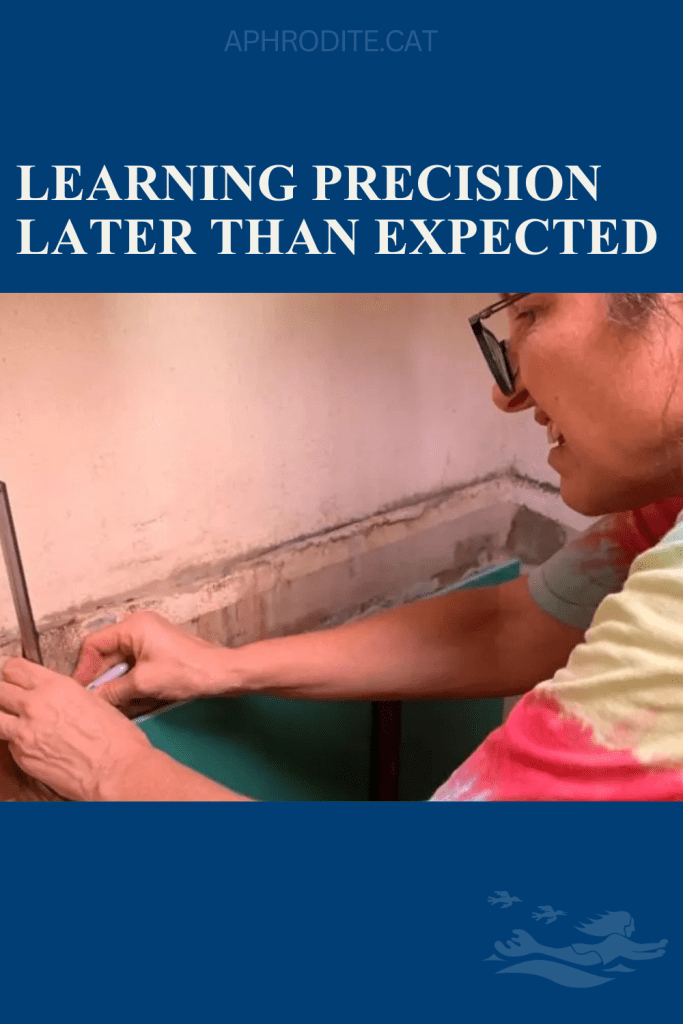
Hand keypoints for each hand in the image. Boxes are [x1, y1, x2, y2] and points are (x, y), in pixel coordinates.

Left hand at [0, 657, 154, 800]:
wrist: (115, 769)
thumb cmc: (115, 738)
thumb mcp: (93, 700)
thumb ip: (65, 695)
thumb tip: (54, 697)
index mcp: (55, 686)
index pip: (15, 668)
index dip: (12, 672)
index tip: (13, 676)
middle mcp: (35, 705)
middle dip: (4, 692)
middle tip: (11, 697)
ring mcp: (24, 731)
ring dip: (3, 716)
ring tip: (14, 721)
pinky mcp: (21, 756)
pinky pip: (7, 742)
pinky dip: (14, 741)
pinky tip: (31, 743)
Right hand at [73, 611, 228, 707]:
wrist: (221, 673)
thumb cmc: (187, 671)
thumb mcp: (143, 683)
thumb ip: (113, 690)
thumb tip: (93, 699)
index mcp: (133, 626)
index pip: (94, 643)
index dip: (84, 667)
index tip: (82, 689)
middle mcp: (139, 626)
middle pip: (106, 651)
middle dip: (100, 676)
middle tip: (93, 699)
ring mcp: (150, 637)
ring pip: (120, 659)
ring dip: (114, 680)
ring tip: (109, 701)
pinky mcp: (158, 650)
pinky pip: (134, 662)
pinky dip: (128, 678)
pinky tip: (125, 696)